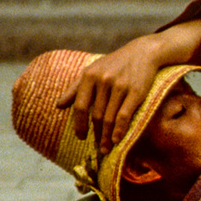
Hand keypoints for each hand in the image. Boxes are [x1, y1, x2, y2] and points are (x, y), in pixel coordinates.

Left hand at [54, 20, 200, 152]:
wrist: (143, 53)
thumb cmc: (115, 64)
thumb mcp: (93, 71)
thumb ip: (75, 88)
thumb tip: (58, 106)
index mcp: (89, 76)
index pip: (79, 106)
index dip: (79, 124)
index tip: (81, 137)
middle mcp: (103, 80)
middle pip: (95, 115)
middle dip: (96, 134)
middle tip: (97, 148)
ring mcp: (119, 86)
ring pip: (109, 118)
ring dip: (107, 136)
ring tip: (106, 148)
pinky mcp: (135, 92)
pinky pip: (124, 115)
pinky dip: (119, 130)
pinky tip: (117, 140)